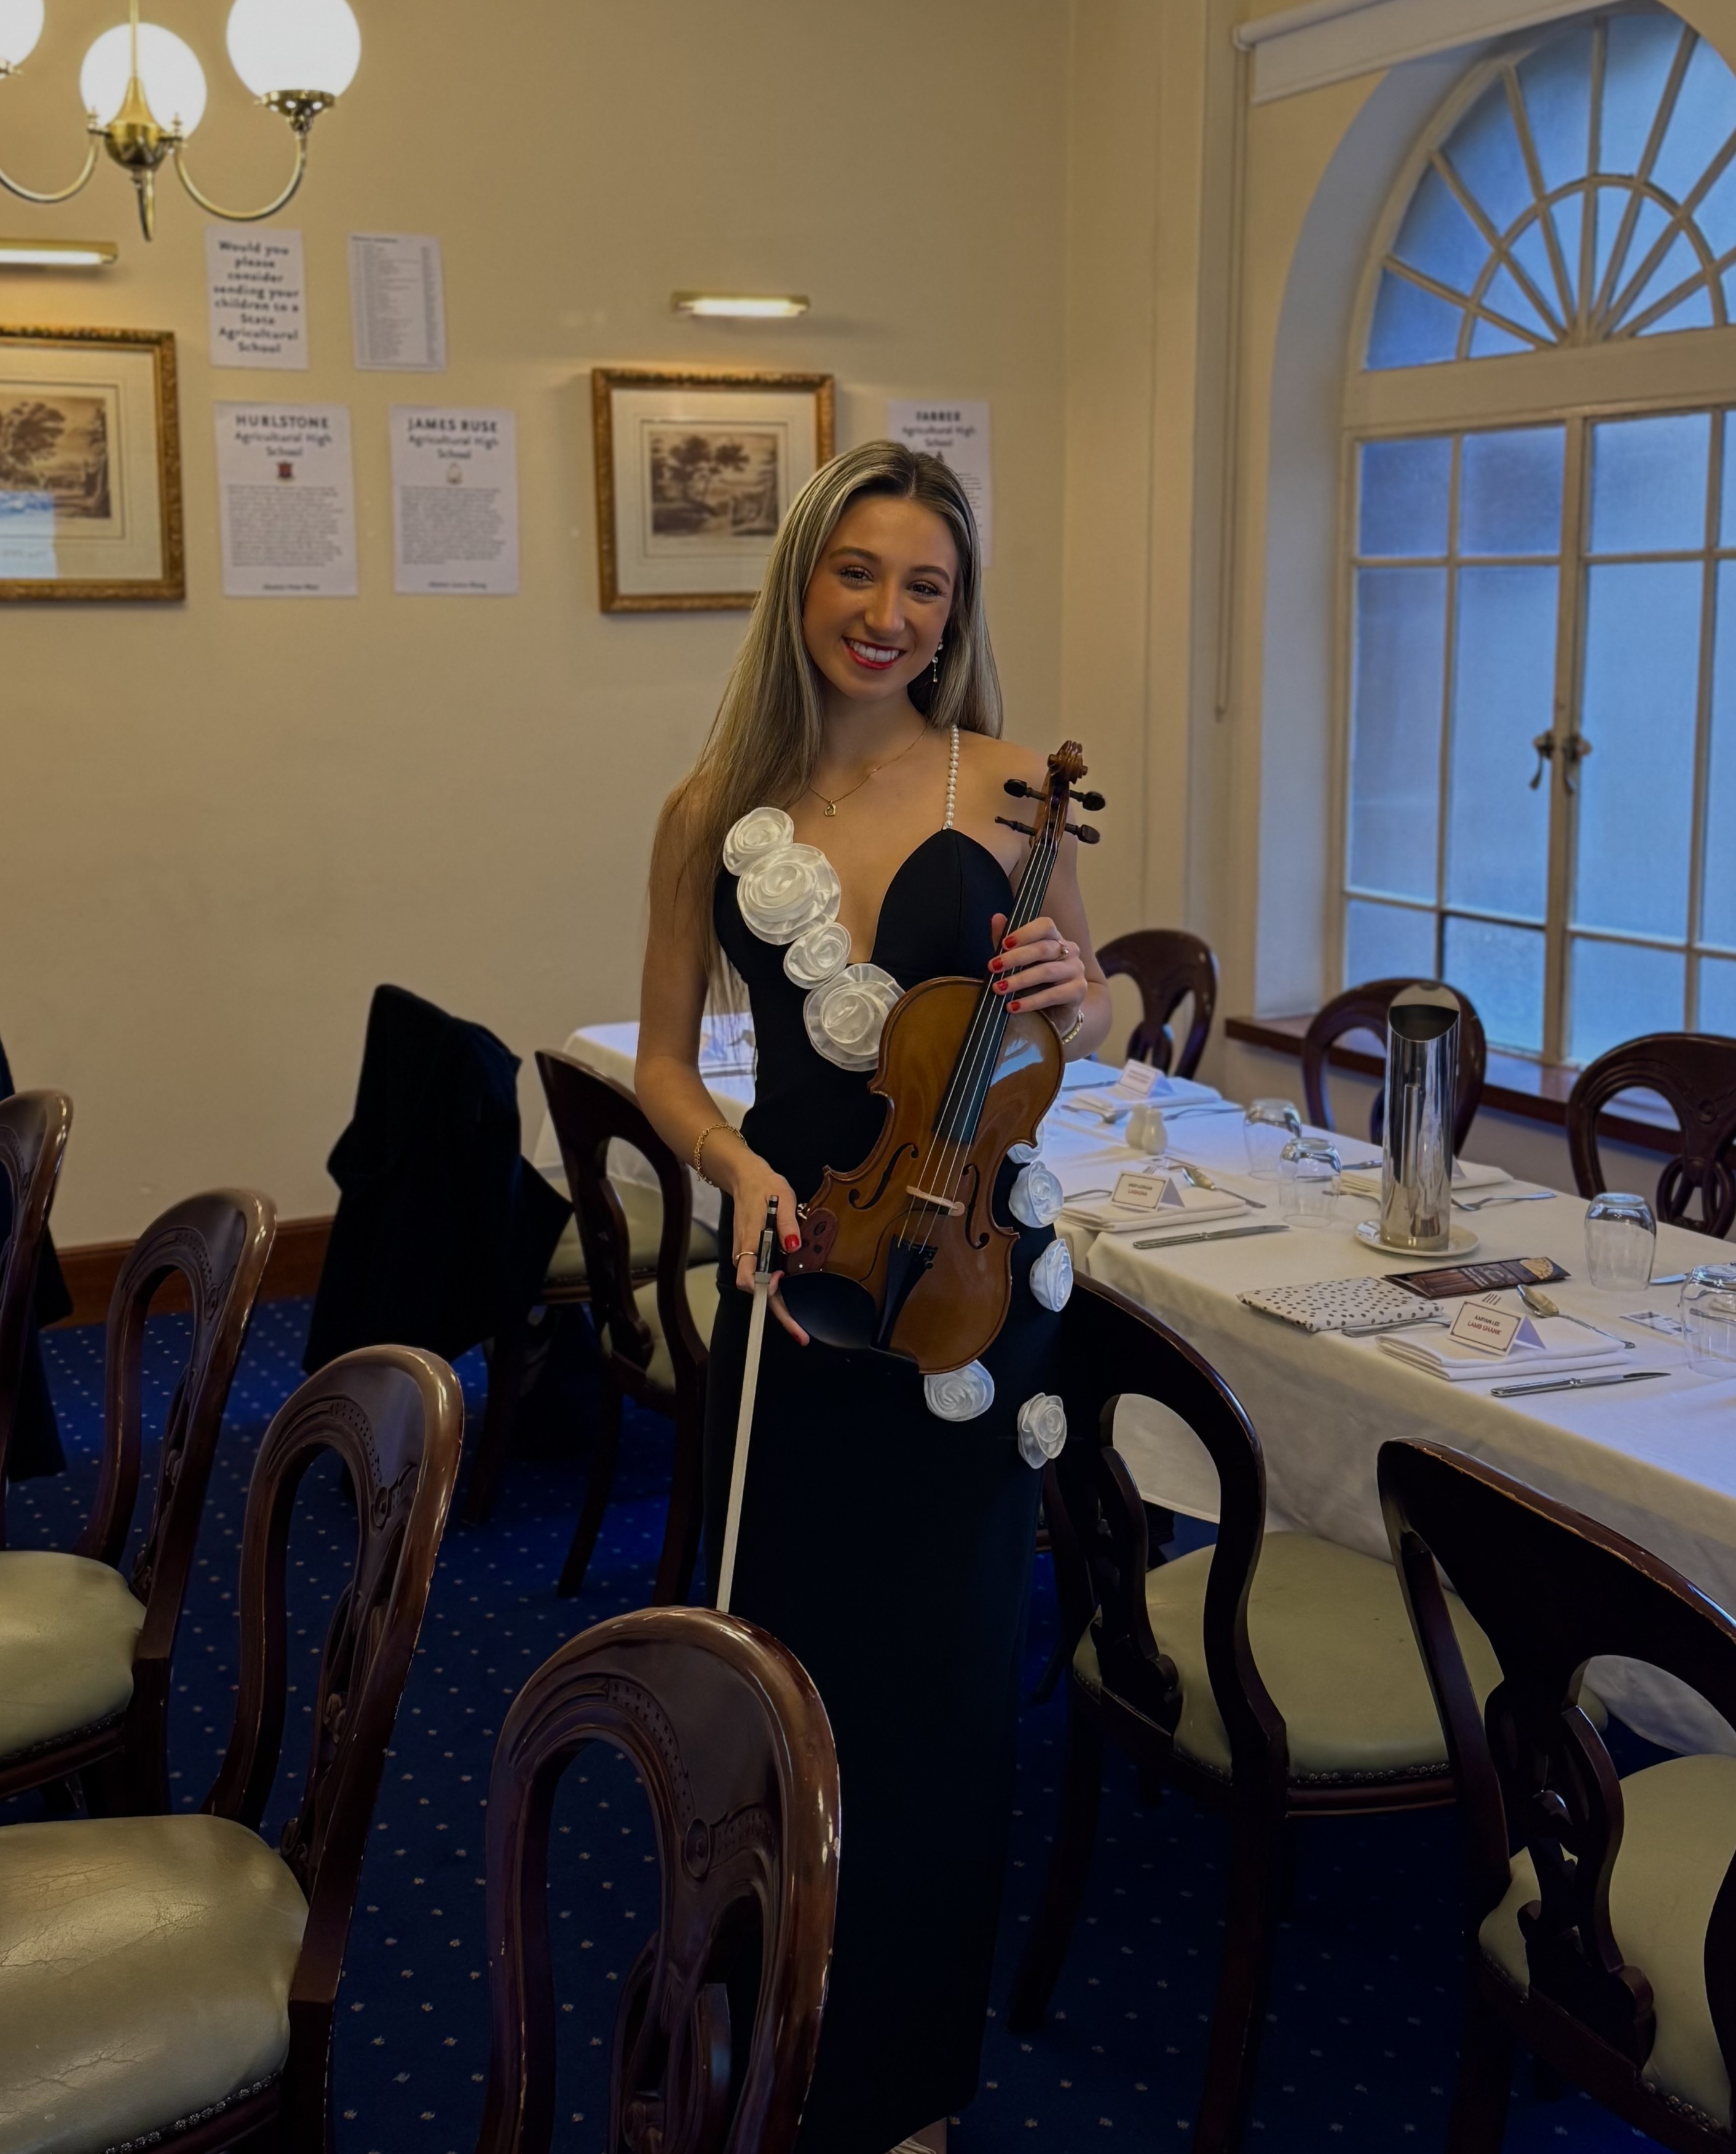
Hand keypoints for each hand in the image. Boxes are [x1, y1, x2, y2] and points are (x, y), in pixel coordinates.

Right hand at [722, 1150, 808, 1344]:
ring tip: (800, 1325)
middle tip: (801, 1335)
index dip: (763, 1291)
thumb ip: (787, 1224)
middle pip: (758, 1294)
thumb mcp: (782, 1199)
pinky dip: (779, 1294)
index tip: (780, 1286)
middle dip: (780, 1316)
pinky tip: (793, 1300)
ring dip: (780, 1308)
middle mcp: (746, 1256)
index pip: (748, 1279)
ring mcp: (749, 1257)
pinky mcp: (755, 1256)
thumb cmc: (765, 1188)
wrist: (746, 1177)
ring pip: (762, 1290)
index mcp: (750, 1244)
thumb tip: (794, 1247)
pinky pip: (764, 1280)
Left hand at [988, 911, 1087, 1026]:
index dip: (1024, 933)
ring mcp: (1076, 970)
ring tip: (998, 988)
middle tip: (993, 967)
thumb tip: (997, 918)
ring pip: (1046, 971)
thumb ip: (1007, 943)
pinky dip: (1030, 1001)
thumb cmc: (1035, 983)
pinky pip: (1053, 995)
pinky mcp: (1078, 991)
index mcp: (1055, 938)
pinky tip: (1012, 1007)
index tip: (1004, 944)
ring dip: (1019, 980)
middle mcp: (1069, 951)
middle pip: (1042, 949)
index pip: (1045, 926)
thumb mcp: (1018, 963)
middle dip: (1015, 958)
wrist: (1055, 1012)